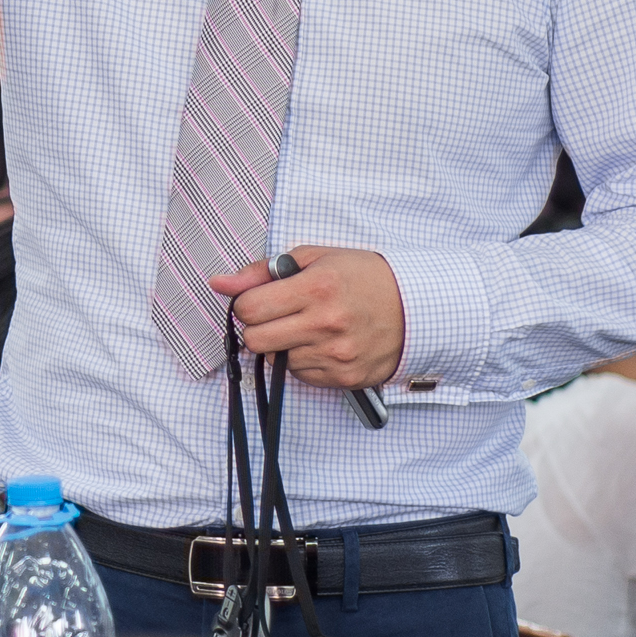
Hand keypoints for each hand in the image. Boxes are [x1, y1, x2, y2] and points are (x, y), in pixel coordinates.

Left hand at [214, 246, 406, 392]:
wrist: (416, 308)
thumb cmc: (364, 278)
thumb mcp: (315, 258)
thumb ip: (262, 271)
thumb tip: (219, 283)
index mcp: (317, 287)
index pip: (249, 309)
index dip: (247, 304)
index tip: (259, 300)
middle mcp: (326, 324)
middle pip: (255, 340)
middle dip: (258, 327)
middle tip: (278, 316)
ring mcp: (336, 355)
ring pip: (277, 360)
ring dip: (285, 345)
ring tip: (310, 327)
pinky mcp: (344, 378)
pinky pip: (302, 375)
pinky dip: (305, 361)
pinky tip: (325, 343)